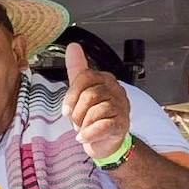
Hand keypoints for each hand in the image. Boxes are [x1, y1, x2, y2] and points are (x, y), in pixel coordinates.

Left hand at [62, 42, 130, 160]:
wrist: (104, 142)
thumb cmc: (92, 116)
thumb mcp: (81, 91)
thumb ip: (77, 69)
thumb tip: (73, 46)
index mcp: (105, 79)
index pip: (85, 77)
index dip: (72, 95)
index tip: (66, 109)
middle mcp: (116, 90)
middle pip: (89, 95)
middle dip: (77, 113)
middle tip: (78, 121)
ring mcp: (121, 107)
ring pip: (95, 111)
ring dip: (83, 124)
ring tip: (85, 128)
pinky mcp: (122, 124)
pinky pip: (101, 127)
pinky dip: (88, 135)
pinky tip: (85, 137)